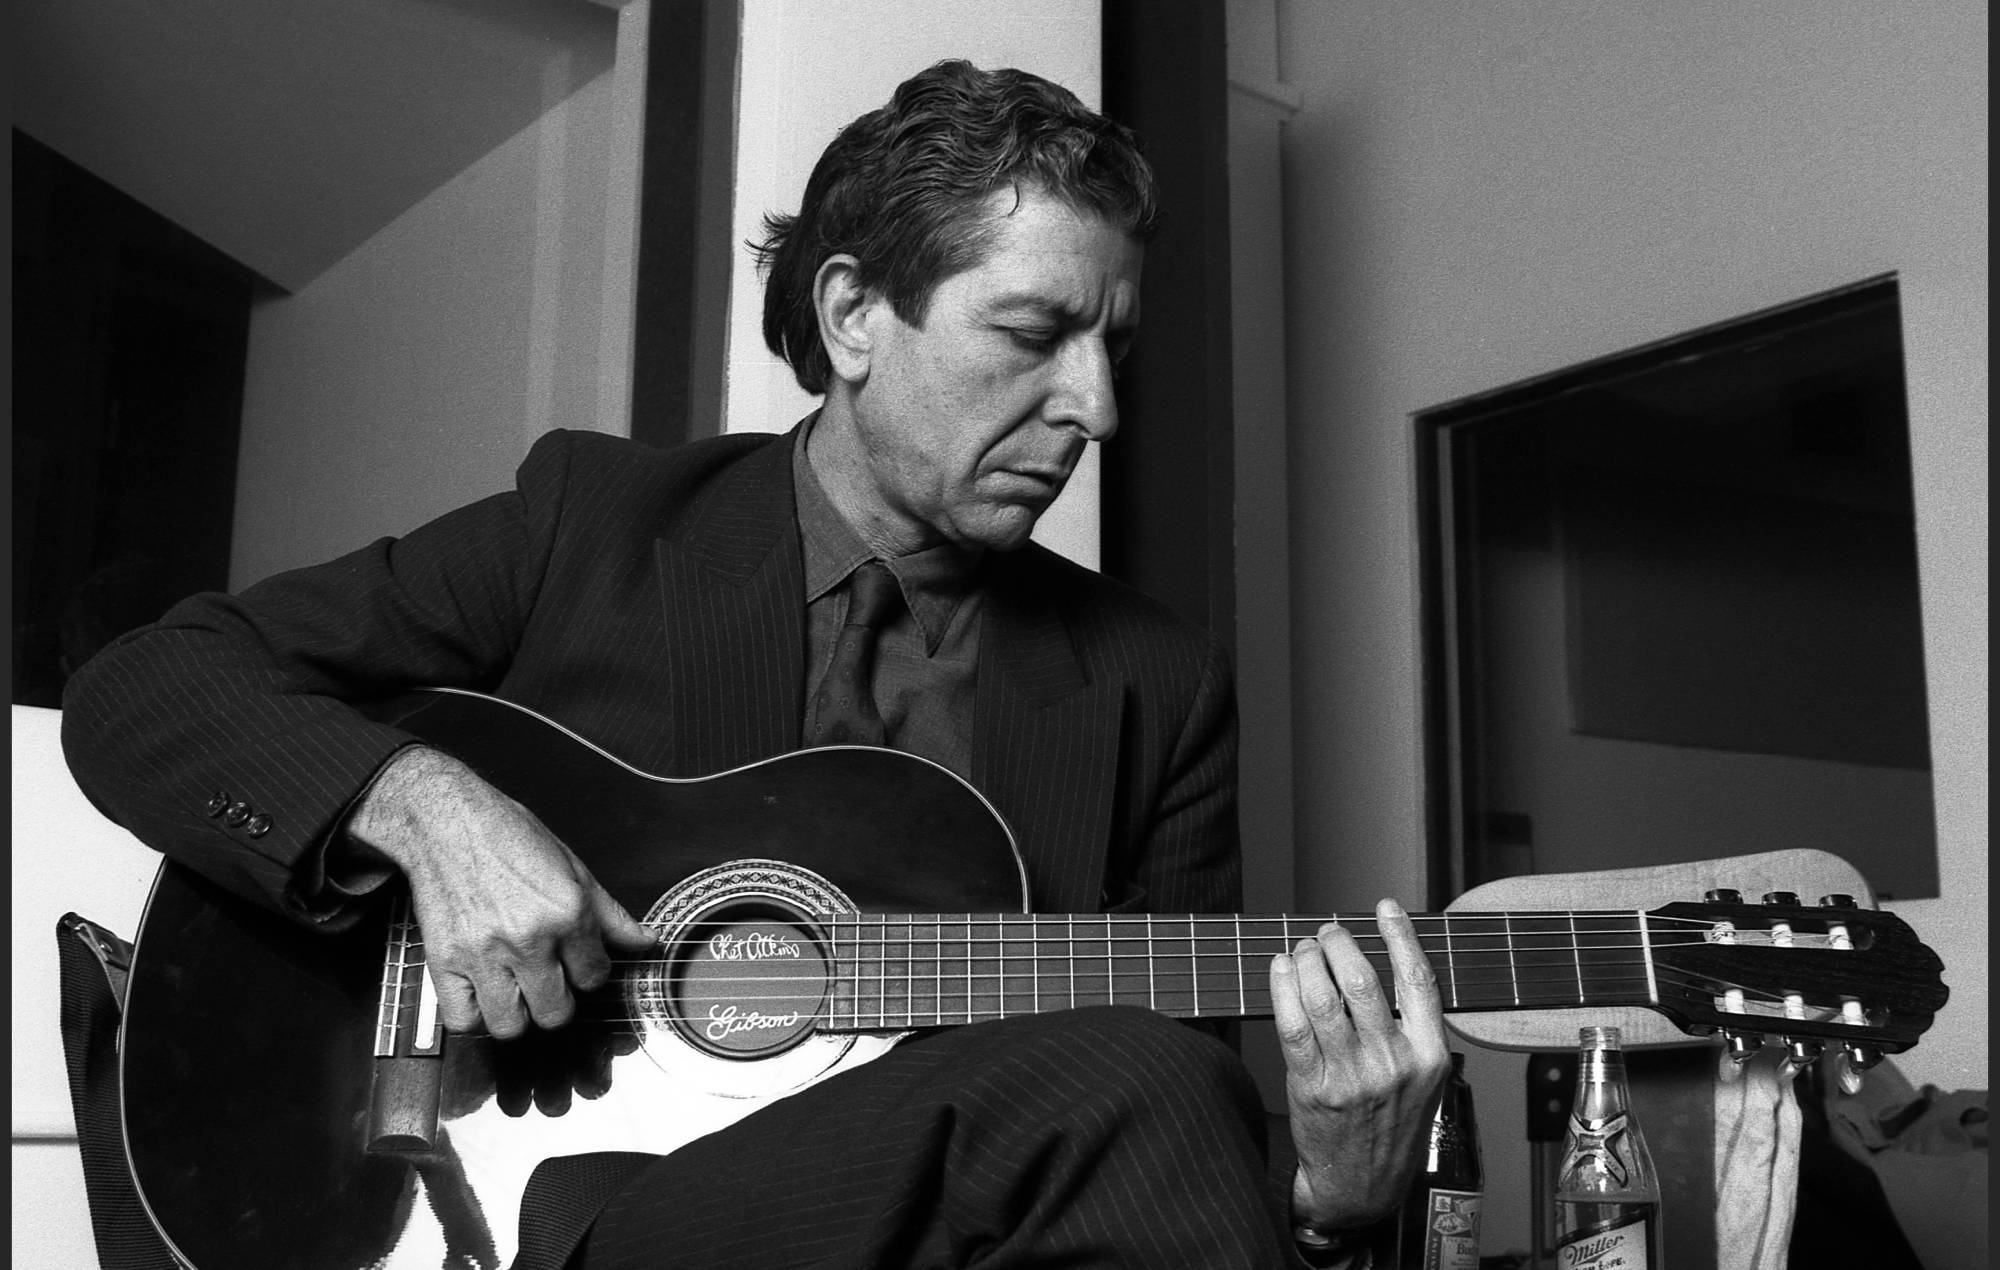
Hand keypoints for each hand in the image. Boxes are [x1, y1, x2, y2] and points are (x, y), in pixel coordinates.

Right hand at [350, 746, 657, 1038]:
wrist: (446, 820)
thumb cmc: (508, 836)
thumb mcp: (572, 866)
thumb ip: (610, 914)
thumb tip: (646, 942)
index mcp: (567, 913)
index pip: (594, 977)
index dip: (590, 972)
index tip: (578, 963)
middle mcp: (528, 939)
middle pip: (556, 1012)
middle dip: (558, 999)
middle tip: (549, 978)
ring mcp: (483, 954)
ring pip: (512, 1025)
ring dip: (519, 1013)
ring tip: (517, 989)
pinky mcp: (444, 960)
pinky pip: (462, 1019)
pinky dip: (473, 1014)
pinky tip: (483, 992)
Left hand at [1270, 898, 1450, 1234]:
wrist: (1363, 1189)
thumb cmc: (1390, 1126)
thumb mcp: (1422, 1082)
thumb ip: (1410, 1029)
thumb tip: (1382, 962)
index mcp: (1429, 1057)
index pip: (1418, 980)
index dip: (1401, 935)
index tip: (1385, 906)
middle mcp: (1394, 1065)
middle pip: (1363, 981)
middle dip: (1339, 943)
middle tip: (1327, 932)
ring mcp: (1352, 1077)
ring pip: (1325, 998)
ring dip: (1309, 960)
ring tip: (1304, 949)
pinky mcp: (1313, 1088)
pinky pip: (1293, 1024)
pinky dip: (1284, 987)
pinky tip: (1282, 969)